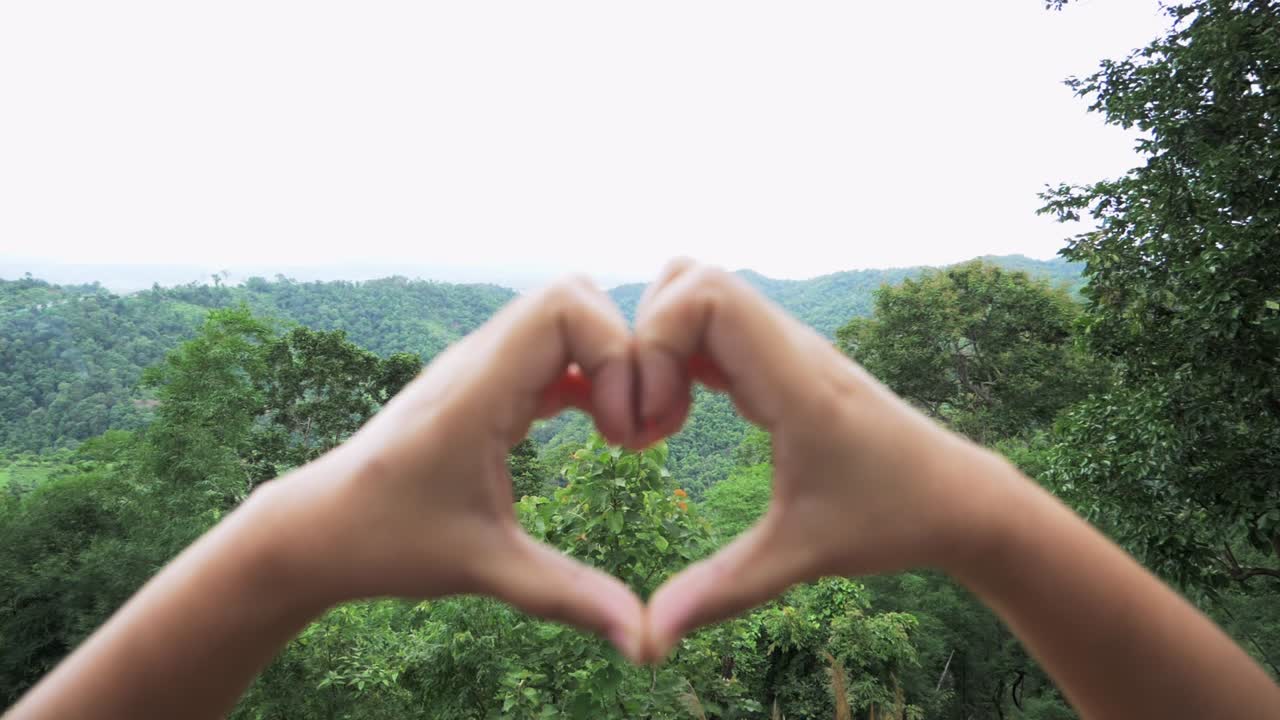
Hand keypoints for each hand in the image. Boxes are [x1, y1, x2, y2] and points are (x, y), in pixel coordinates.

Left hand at [261, 276, 648, 660]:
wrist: (317, 528)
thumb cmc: (386, 542)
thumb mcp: (485, 569)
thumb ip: (568, 596)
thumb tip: (644, 641)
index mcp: (477, 388)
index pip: (567, 304)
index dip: (615, 352)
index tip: (622, 431)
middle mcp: (477, 360)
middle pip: (577, 296)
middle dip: (623, 354)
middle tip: (631, 429)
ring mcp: (478, 366)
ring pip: (564, 316)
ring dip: (606, 364)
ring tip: (619, 433)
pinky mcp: (482, 382)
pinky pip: (549, 348)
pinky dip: (586, 375)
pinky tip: (595, 429)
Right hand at [631, 260, 1004, 659]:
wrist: (960, 496)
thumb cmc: (891, 518)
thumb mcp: (802, 557)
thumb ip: (722, 591)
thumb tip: (648, 641)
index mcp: (795, 379)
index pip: (705, 294)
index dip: (656, 340)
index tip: (657, 421)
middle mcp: (790, 346)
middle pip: (690, 278)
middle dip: (646, 340)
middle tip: (651, 419)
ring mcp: (787, 347)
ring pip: (700, 292)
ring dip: (663, 345)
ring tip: (664, 419)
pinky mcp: (783, 361)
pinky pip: (715, 326)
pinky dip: (682, 356)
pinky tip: (683, 416)